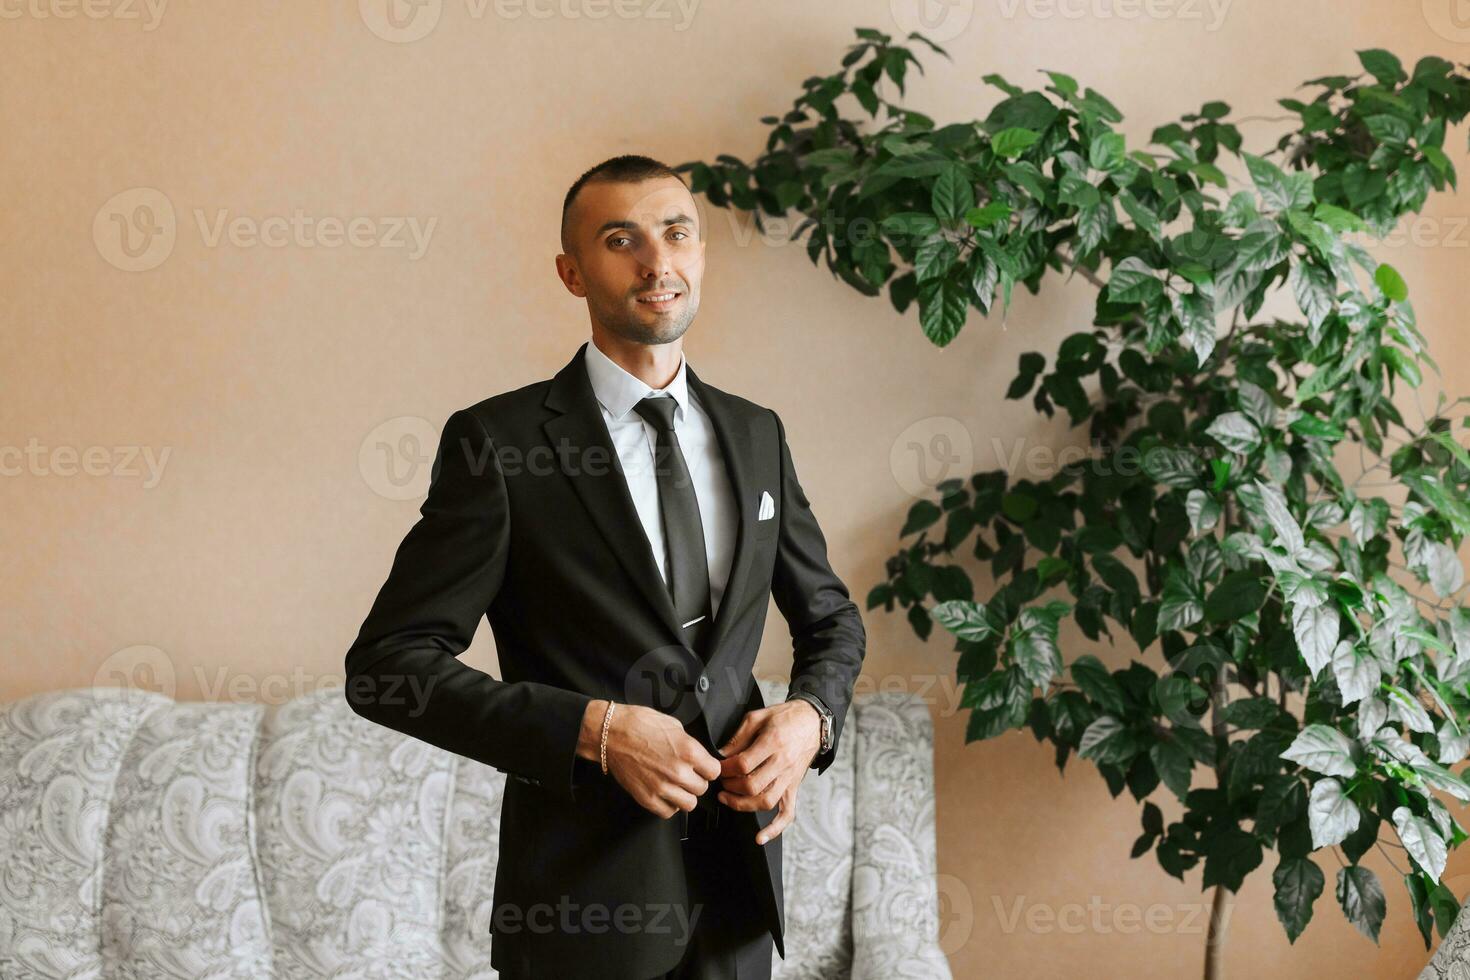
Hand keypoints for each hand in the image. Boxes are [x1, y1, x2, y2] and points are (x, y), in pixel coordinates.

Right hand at [580, 700, 722, 818]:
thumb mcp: (673, 725)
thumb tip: (697, 756)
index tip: (703, 767)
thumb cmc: (638, 724)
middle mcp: (678, 772)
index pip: (715, 771)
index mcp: (688, 751)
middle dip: (697, 780)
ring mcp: (662, 787)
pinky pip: (668, 812)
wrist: (610, 733)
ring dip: (685, 795)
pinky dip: (669, 805)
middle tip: (687, 774)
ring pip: (689, 804)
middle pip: (702, 788)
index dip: (708, 768)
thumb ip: (689, 744)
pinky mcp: (647, 798)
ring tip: (677, 785)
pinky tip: (665, 793)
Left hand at [715, 700, 820, 844]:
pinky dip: (774, 829)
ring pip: (766, 801)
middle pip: (752, 785)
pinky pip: (787, 813)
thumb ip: (739, 737)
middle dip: (730, 786)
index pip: (744, 764)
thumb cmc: (785, 717)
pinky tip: (760, 837)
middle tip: (721, 781)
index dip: (726, 769)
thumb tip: (721, 754)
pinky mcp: (794, 787)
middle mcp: (783, 763)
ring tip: (728, 798)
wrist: (812, 721)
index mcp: (773, 742)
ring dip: (742, 805)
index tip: (717, 768)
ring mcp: (789, 778)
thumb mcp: (758, 716)